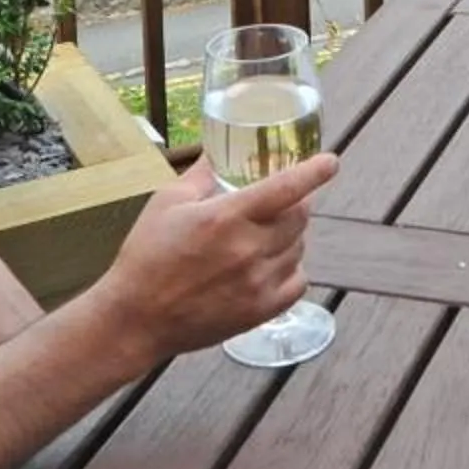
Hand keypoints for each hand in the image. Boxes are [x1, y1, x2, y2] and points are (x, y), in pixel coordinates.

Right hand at [91, 152, 337, 364]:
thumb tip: (220, 150)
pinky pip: (297, 282)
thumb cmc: (146, 256)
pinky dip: (291, 268)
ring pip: (299, 247)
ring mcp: (258, 283)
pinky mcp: (261, 311)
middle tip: (284, 198)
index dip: (314, 172)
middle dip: (298, 201)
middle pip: (299, 216)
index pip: (286, 188)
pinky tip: (272, 264)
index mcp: (227, 217)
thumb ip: (202, 175)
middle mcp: (249, 249)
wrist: (136, 319)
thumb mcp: (168, 202)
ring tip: (266, 233)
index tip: (331, 162)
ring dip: (291, 234)